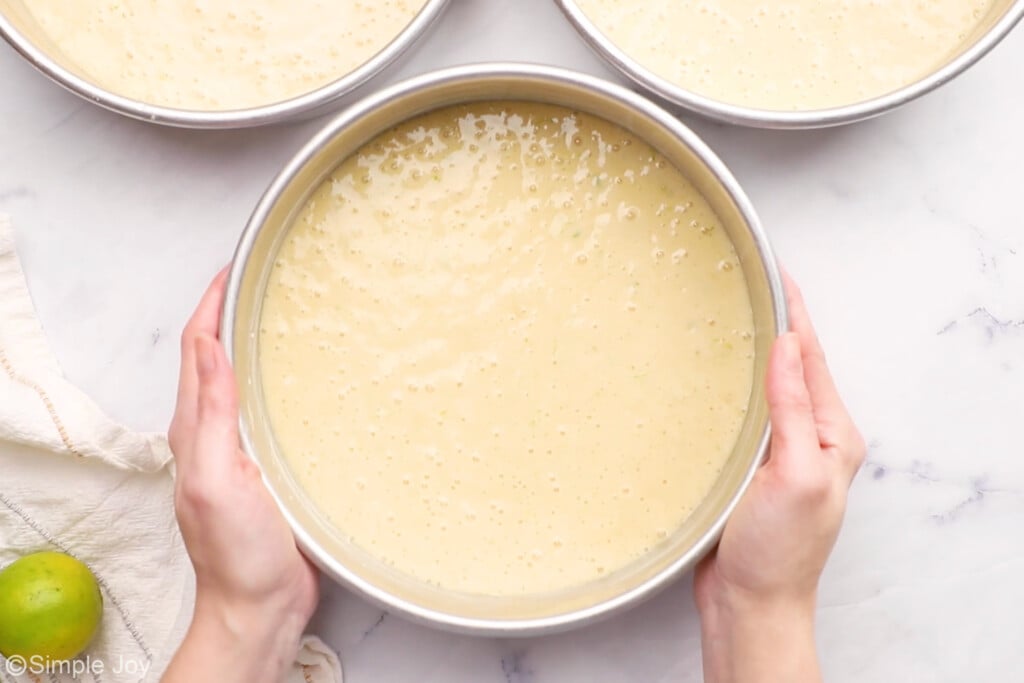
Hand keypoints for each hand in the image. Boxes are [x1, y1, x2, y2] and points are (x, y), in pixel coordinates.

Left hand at [163, 269, 318, 682]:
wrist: (259, 604)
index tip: (234, 268)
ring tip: (284, 312)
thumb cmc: (238, 554)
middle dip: (232, 312)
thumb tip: (210, 348)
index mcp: (194, 430)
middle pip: (217, 355)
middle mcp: (214, 432)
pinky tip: (303, 375)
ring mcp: (241, 448)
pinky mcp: (268, 464)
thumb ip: (211, 416)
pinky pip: (268, 406)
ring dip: (255, 341)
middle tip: (263, 279)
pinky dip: (277, 377)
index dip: (211, 304)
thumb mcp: (217, 481)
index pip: (198, 348)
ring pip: (243, 378)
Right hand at [694, 273, 864, 682]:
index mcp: (831, 436)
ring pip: (765, 387)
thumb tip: (789, 347)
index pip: (812, 358)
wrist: (751, 604)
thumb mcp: (794, 475)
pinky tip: (710, 376)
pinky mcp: (750, 467)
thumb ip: (794, 410)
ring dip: (750, 351)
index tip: (776, 272)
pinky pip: (744, 413)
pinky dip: (730, 386)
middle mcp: (809, 439)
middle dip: (774, 321)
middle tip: (748, 281)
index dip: (795, 311)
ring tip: (729, 315)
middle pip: (792, 366)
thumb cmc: (778, 552)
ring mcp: (779, 453)